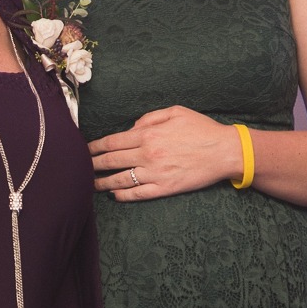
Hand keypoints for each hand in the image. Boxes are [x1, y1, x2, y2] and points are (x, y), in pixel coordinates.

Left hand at [87, 106, 239, 200]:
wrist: (225, 151)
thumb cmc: (202, 129)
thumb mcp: (175, 112)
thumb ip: (149, 118)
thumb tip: (132, 128)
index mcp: (148, 134)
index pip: (112, 142)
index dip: (95, 147)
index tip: (85, 150)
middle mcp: (148, 154)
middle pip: (111, 161)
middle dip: (93, 164)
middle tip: (81, 168)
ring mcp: (155, 173)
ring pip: (121, 180)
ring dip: (103, 183)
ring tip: (92, 184)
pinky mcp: (165, 188)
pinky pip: (138, 194)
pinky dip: (124, 195)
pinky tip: (115, 194)